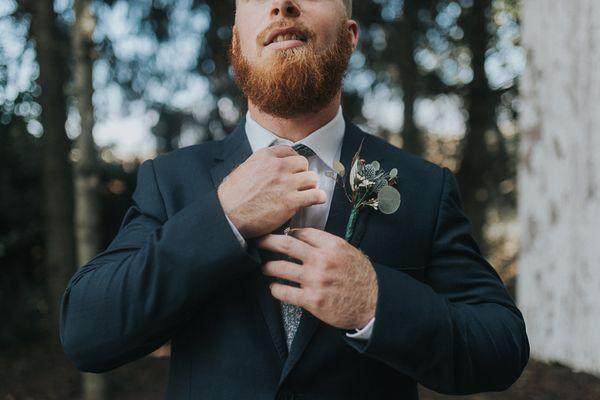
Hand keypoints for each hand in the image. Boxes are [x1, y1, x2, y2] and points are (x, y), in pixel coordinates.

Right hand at [217, 145, 326, 238]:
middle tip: (299, 184)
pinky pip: (316, 195)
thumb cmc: (232, 197)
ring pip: (312, 178)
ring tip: (306, 194)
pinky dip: (318, 198)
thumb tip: (270, 167)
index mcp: (264, 157)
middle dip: (302, 174)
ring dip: (310, 186)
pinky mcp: (291, 201)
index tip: (294, 170)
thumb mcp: (243, 170)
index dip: (293, 162)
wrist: (227, 216)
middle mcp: (277, 167)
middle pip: (303, 164)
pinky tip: (315, 200)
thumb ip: (260, 165)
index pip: (289, 151)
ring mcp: (285, 183)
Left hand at [256, 228, 377, 329]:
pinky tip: (274, 288)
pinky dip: (276, 289)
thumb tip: (304, 238)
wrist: (373, 304)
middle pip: (286, 245)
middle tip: (257, 241)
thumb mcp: (348, 253)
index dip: (289, 233)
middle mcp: (322, 260)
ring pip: (281, 268)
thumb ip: (327, 245)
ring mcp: (315, 280)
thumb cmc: (361, 278)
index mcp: (332, 245)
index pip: (302, 232)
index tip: (281, 235)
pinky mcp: (312, 300)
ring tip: (263, 267)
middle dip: (267, 241)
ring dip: (268, 267)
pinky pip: (285, 292)